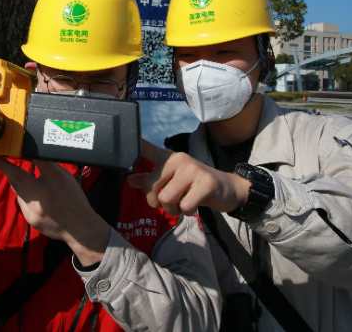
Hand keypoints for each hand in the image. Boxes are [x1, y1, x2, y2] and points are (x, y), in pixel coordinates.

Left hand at [0, 158, 108, 265]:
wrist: (81, 228)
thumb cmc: (73, 199)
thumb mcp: (61, 176)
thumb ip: (44, 163)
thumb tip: (30, 152)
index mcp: (37, 190)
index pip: (15, 173)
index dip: (1, 164)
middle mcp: (30, 203)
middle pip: (16, 183)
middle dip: (12, 172)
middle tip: (6, 160)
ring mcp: (29, 214)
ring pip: (21, 194)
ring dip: (22, 184)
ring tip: (29, 177)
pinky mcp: (32, 222)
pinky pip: (25, 204)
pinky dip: (28, 196)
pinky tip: (39, 195)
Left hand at [127, 141, 250, 215]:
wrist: (227, 188)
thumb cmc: (194, 185)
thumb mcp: (172, 180)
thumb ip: (151, 180)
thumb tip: (130, 180)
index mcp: (168, 158)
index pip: (146, 149)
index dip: (134, 146)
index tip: (124, 139)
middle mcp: (178, 159)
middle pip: (152, 188)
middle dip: (158, 203)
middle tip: (172, 202)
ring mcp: (192, 170)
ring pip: (166, 198)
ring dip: (173, 209)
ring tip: (183, 204)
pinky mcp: (206, 183)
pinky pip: (185, 205)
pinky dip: (188, 211)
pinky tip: (195, 206)